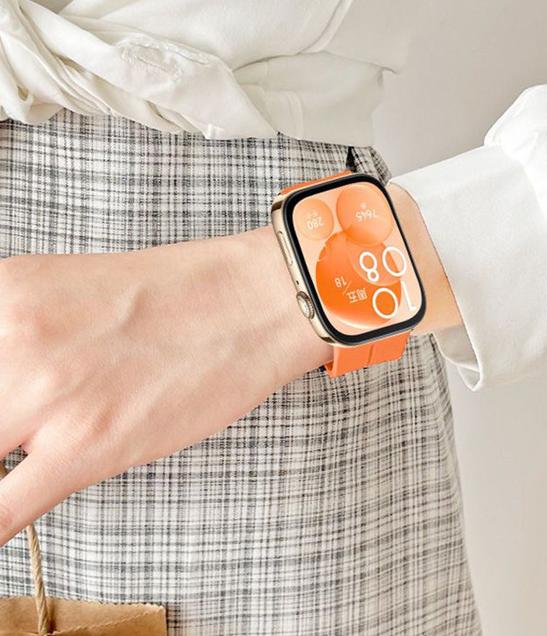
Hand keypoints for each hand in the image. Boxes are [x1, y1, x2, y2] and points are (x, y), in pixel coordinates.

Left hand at [0, 227, 330, 545]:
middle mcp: (9, 339)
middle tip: (24, 431)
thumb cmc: (182, 295)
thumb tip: (3, 379)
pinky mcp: (85, 447)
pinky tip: (4, 526)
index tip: (2, 416)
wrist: (253, 300)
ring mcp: (45, 395)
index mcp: (1, 294)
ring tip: (41, 451)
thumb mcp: (69, 288)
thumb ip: (14, 333)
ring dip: (0, 458)